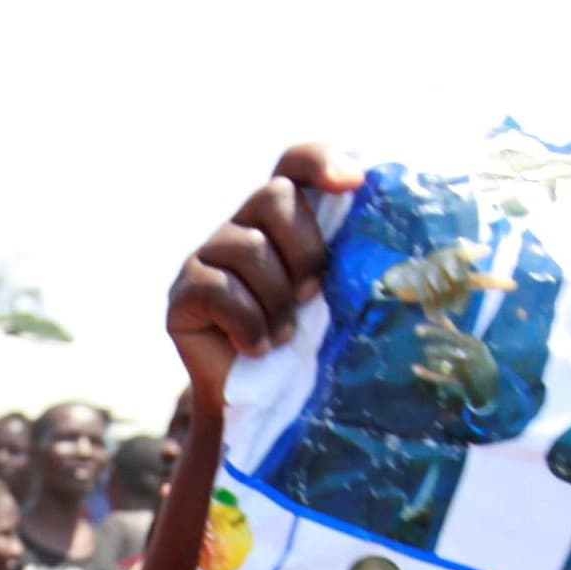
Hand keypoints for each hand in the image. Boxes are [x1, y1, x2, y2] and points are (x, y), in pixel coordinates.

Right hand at [166, 144, 362, 419]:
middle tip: (311, 298)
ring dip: (277, 301)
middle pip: (276, 198)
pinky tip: (255, 349)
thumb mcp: (334, 300)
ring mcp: (205, 257)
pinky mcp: (181, 294)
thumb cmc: (305, 351)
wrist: (258, 408)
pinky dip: (248, 325)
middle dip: (305, 250)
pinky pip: (219, 290)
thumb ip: (346, 260)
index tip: (354, 183)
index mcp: (282, 221)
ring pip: (248, 248)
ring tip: (282, 338)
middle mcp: (240, 227)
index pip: (295, 163)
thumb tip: (389, 237)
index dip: (321, 161)